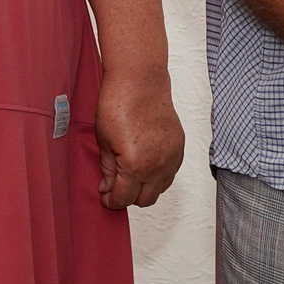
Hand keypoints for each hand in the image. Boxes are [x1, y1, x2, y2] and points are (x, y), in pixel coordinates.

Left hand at [94, 69, 185, 209]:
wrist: (140, 81)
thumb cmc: (119, 104)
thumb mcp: (104, 140)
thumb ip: (108, 169)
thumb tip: (107, 187)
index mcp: (135, 167)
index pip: (124, 199)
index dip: (111, 201)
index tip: (105, 198)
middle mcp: (157, 167)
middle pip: (145, 200)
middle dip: (128, 198)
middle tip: (115, 188)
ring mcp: (171, 158)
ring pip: (160, 189)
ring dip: (145, 188)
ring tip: (130, 176)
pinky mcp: (179, 147)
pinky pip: (170, 173)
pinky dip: (158, 176)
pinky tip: (145, 165)